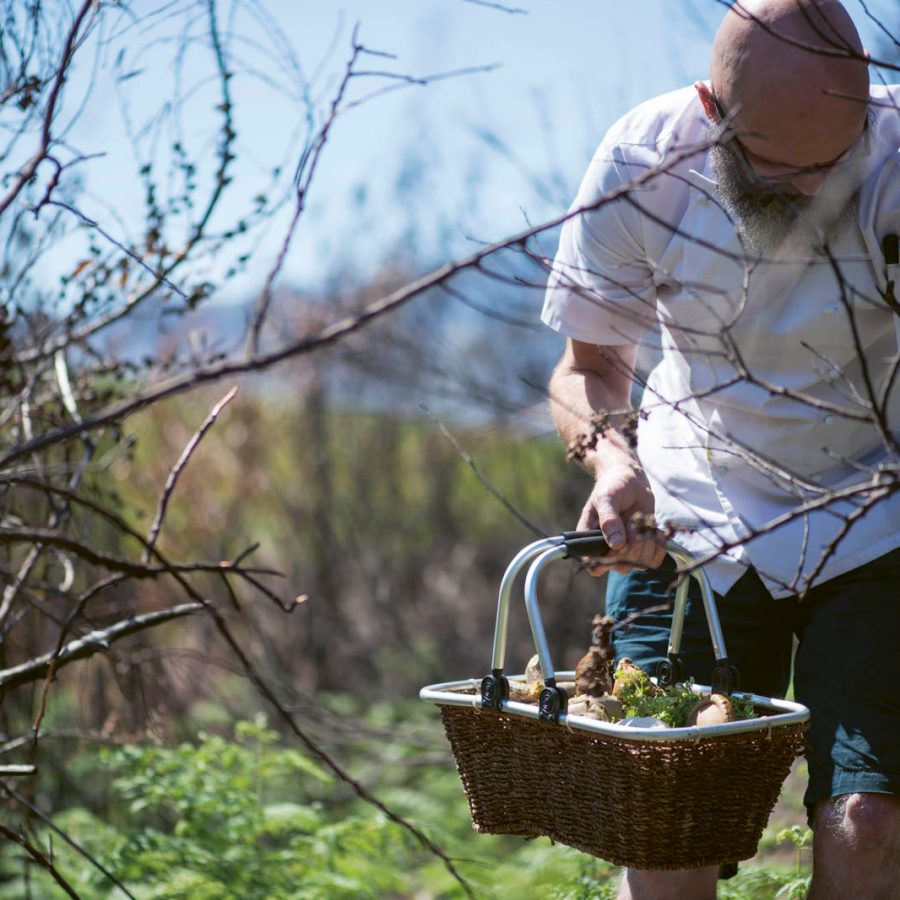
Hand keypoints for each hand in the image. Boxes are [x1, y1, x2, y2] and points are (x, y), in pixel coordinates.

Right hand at [576, 459, 665, 575]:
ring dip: (646, 541)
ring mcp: (626, 550)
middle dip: (632, 543)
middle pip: (622, 565)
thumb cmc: (612, 486)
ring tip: (640, 520)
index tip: (619, 542)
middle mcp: (607, 549)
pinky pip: (654, 560)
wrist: (630, 480)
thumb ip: (609, 520)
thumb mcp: (607, 498)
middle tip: (630, 520)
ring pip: (640, 562)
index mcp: (590, 540)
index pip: (595, 568)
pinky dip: (658, 546)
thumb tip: (617, 544)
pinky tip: (654, 530)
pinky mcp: (643, 548)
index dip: (609, 560)